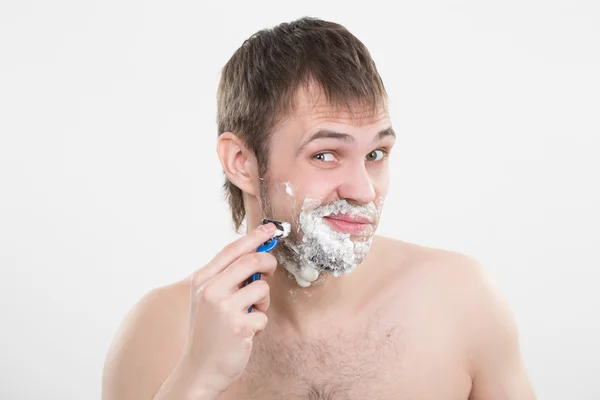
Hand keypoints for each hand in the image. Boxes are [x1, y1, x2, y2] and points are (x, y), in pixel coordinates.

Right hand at [182, 223, 277, 395]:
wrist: (199, 369)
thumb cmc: (208, 331)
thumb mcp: (207, 298)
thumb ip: (226, 277)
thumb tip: (256, 254)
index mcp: (201, 280)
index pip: (232, 249)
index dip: (254, 237)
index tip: (270, 229)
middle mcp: (210, 290)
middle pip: (251, 261)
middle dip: (268, 263)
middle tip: (270, 271)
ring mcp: (224, 308)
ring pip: (262, 288)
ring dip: (263, 301)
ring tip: (250, 313)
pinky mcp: (239, 326)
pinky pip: (263, 314)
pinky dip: (260, 322)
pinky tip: (246, 332)